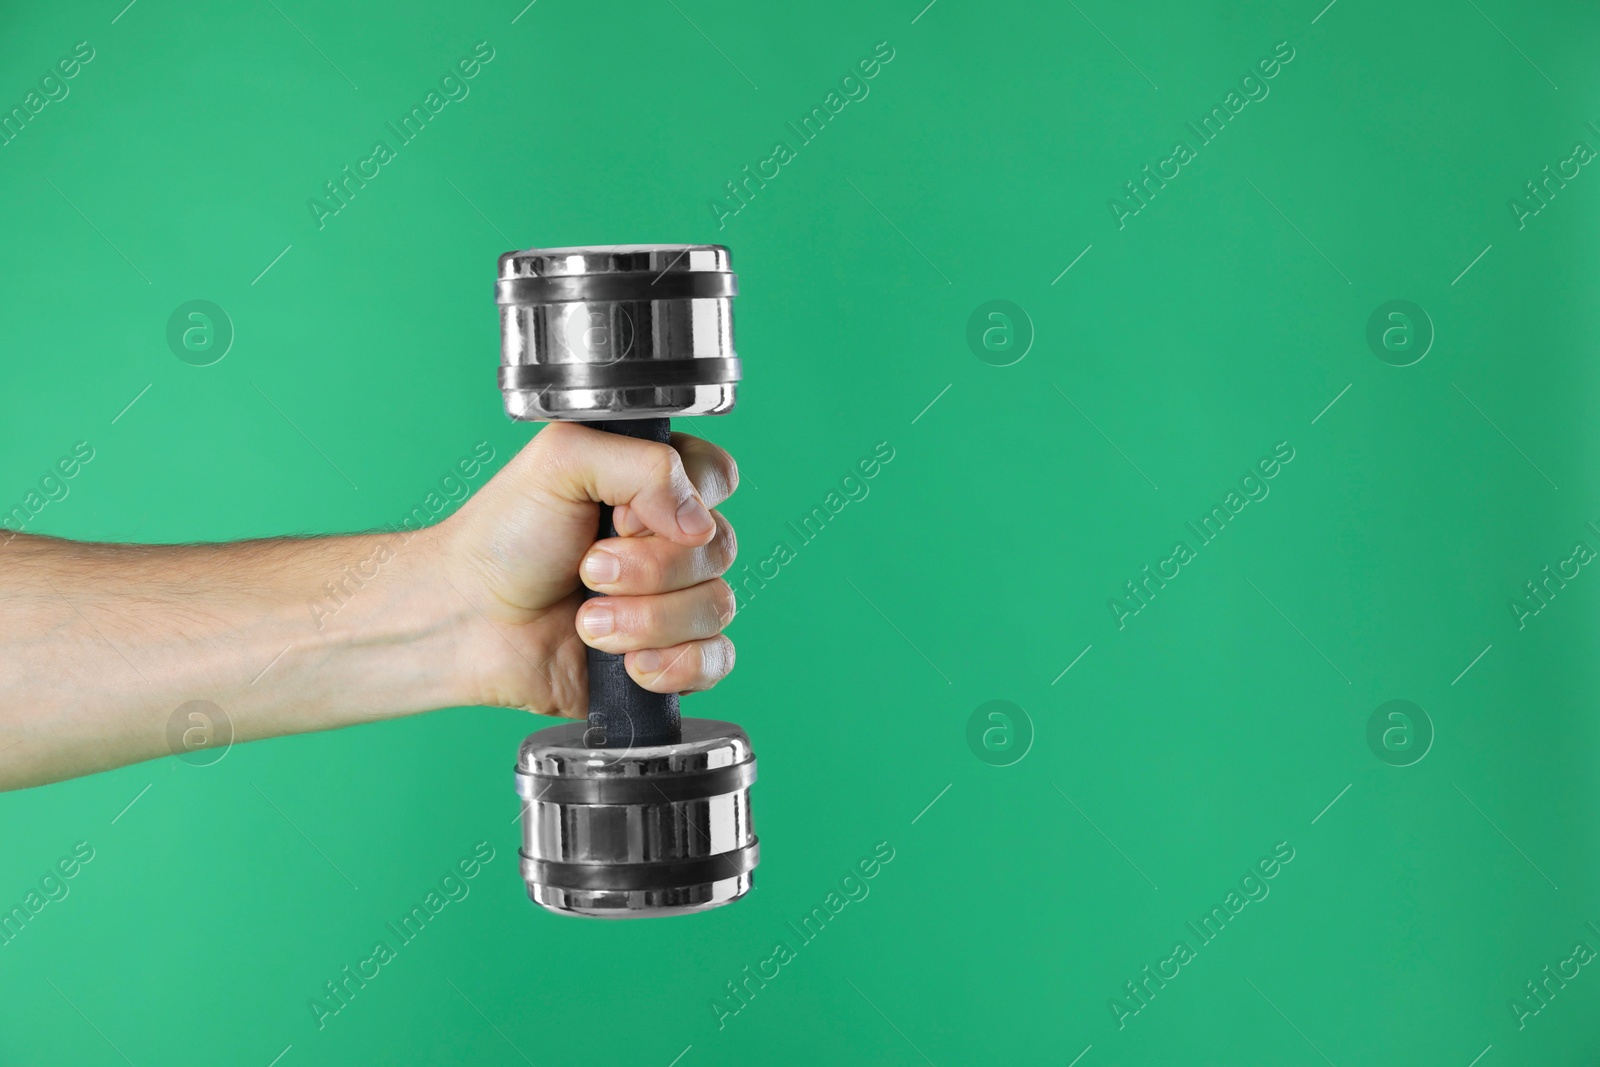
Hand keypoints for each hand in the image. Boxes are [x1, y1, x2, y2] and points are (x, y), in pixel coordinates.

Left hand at [439, 423, 739, 718]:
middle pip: (721, 548)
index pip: (718, 478)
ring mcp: (673, 601)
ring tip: (588, 621)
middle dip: (648, 568)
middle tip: (586, 568)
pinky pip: (716, 661)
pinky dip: (673, 665)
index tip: (619, 515)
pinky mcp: (669, 658)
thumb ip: (644, 463)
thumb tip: (699, 521)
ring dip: (644, 621)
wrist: (467, 621)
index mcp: (654, 485)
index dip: (680, 501)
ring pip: (716, 607)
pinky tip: (628, 664)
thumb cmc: (503, 537)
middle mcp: (671, 541)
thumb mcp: (561, 460)